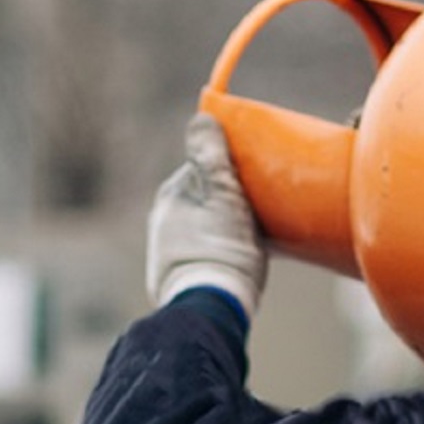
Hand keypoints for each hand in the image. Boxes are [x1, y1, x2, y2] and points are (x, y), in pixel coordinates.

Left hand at [146, 113, 267, 317]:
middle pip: (206, 197)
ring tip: (253, 238)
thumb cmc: (220, 246)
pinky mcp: (177, 276)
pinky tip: (240, 259)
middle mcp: (162, 220)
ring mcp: (167, 250)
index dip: (234, 171)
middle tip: (261, 210)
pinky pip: (205, 250)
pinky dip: (221, 249)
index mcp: (171, 195)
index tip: (257, 180)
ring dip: (226, 227)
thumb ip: (211, 155)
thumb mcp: (222, 193)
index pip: (206, 167)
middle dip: (230, 199)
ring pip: (205, 225)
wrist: (209, 306)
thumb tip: (201, 117)